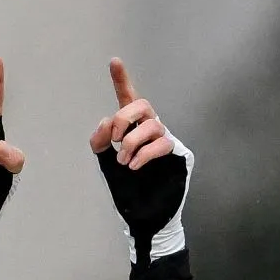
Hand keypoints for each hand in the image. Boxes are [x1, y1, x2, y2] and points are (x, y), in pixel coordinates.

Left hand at [89, 58, 190, 257]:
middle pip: (143, 105)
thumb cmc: (129, 193)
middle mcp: (151, 131)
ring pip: (152, 125)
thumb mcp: (106, 164)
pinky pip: (162, 144)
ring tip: (124, 162)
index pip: (127, 99)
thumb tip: (106, 123)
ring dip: (132, 142)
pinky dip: (144, 154)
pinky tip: (134, 167)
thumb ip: (100, 141)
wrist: (146, 219)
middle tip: (114, 140)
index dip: (121, 79)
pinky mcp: (179, 155)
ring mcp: (167, 142)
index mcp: (132, 129)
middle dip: (124, 119)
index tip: (114, 61)